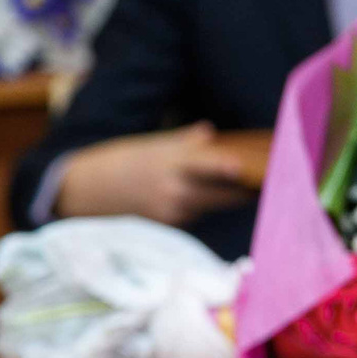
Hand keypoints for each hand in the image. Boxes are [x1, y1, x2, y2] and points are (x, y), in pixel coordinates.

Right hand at [55, 123, 253, 226]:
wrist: (89, 189)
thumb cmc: (125, 159)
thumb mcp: (152, 144)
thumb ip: (185, 141)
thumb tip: (209, 132)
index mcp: (170, 162)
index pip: (206, 165)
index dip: (225, 168)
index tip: (244, 168)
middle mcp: (173, 188)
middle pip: (222, 193)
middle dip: (245, 189)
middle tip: (266, 180)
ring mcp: (172, 209)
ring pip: (212, 205)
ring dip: (226, 196)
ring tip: (242, 186)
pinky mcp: (169, 224)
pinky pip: (197, 214)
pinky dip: (202, 205)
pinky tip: (195, 197)